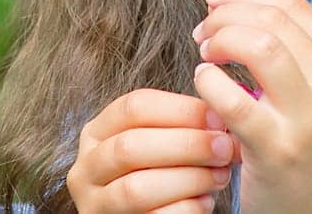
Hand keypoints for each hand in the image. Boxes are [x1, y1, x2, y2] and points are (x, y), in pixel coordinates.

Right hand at [65, 87, 239, 212]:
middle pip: (131, 146)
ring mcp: (94, 204)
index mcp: (97, 133)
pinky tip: (205, 203)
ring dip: (187, 180)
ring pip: (136, 189)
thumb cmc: (160, 177)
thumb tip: (222, 113)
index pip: (133, 107)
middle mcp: (86, 168)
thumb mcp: (158, 146)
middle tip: (224, 148)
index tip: (217, 116)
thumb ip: (180, 127)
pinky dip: (184, 210)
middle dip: (186, 145)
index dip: (179, 109)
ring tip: (220, 176)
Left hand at [191, 0, 311, 213]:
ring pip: (259, 46)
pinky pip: (233, 98)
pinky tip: (205, 83)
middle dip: (227, 14)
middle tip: (204, 29)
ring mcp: (309, 121)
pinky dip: (209, 81)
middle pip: (273, 19)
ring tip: (206, 52)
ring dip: (220, 39)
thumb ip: (294, 47)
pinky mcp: (277, 150)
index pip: (294, 6)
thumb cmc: (307, 144)